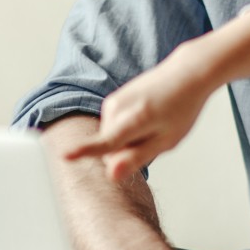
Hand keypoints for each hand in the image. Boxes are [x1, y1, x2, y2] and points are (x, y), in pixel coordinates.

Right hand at [63, 52, 212, 180]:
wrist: (185, 75)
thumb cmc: (182, 109)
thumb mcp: (167, 140)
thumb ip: (137, 157)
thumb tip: (112, 175)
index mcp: (135, 120)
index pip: (106, 142)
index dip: (84, 152)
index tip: (64, 155)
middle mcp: (117, 109)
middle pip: (110, 151)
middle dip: (127, 153)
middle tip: (154, 138)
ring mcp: (112, 103)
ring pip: (111, 140)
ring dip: (128, 141)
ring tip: (152, 124)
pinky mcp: (111, 101)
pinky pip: (113, 129)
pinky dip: (126, 130)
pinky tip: (145, 117)